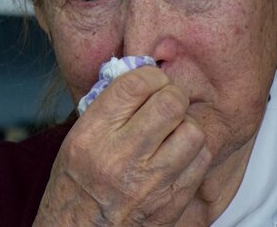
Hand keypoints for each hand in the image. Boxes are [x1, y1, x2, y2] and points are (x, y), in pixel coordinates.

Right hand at [34, 67, 212, 225]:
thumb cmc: (75, 184)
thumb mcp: (76, 139)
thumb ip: (106, 108)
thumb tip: (140, 77)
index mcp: (92, 136)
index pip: (134, 85)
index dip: (150, 75)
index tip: (150, 81)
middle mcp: (120, 157)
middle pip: (170, 103)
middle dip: (172, 96)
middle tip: (166, 102)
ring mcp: (149, 182)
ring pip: (193, 130)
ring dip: (186, 124)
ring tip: (173, 130)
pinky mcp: (171, 201)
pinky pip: (201, 160)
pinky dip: (194, 151)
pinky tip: (178, 153)